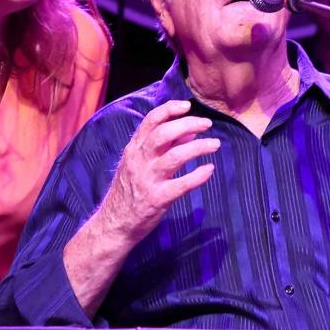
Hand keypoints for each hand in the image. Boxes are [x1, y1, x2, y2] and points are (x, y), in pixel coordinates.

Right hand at [100, 99, 219, 241]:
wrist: (114, 224)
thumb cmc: (129, 191)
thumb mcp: (138, 164)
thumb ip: (161, 147)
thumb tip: (188, 133)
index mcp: (134, 150)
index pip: (151, 121)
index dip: (170, 109)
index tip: (187, 105)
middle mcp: (139, 161)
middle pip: (164, 134)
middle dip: (188, 124)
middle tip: (207, 124)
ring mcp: (148, 180)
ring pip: (175, 156)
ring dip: (198, 147)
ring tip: (215, 144)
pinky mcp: (157, 199)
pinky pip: (181, 185)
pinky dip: (198, 176)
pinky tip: (209, 170)